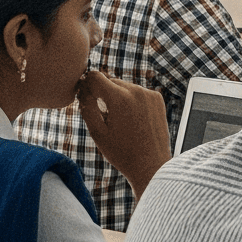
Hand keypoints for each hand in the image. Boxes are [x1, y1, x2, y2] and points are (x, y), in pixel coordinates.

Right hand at [75, 65, 172, 202]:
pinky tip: (130, 119)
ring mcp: (150, 94)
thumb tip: (83, 89)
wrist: (151, 164)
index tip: (84, 98)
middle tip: (99, 114)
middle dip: (101, 93)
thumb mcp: (97, 131)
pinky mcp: (158, 99)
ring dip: (116, 97)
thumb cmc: (121, 152)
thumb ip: (87, 106)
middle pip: (109, 81)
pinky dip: (130, 101)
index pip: (95, 76)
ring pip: (124, 86)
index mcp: (120, 98)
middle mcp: (137, 91)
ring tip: (117, 121)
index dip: (86, 85)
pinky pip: (137, 93)